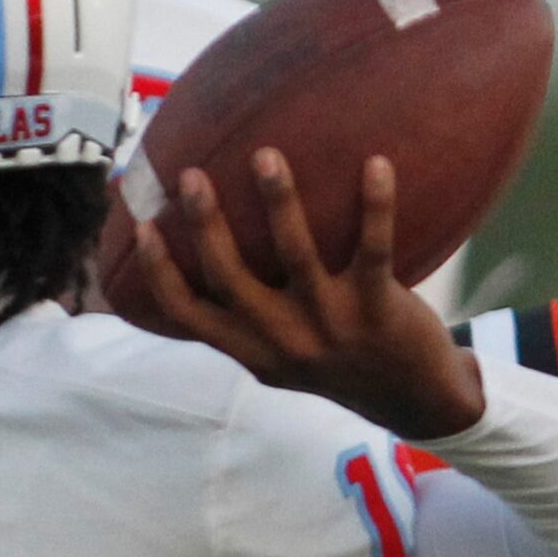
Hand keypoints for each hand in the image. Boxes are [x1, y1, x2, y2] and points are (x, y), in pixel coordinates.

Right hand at [130, 150, 486, 439]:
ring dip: (279, 201)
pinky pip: (374, 248)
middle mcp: (284, 340)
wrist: (414, 400)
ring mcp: (331, 324)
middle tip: (192, 175)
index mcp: (253, 351)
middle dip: (206, 224)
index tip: (143, 226)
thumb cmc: (339, 364)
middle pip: (230, 278)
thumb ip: (244, 322)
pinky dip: (376, 204)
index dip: (159, 272)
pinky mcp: (379, 308)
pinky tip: (376, 163)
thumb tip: (202, 261)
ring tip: (266, 156)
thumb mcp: (280, 360)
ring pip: (296, 255)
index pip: (188, 315)